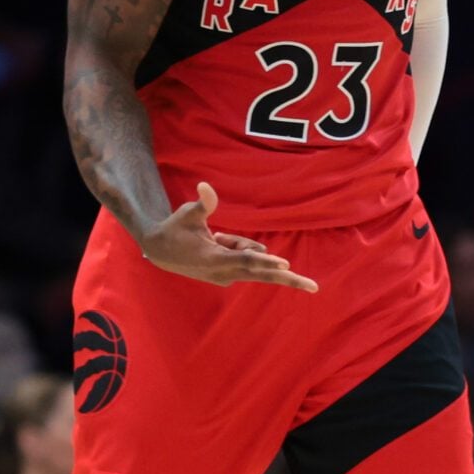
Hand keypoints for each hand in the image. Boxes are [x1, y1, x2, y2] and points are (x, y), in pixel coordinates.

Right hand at [136, 183, 316, 291]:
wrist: (159, 251)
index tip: (285, 264)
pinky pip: (245, 259)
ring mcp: (226, 277)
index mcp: (214, 259)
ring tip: (215, 237)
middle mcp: (223, 273)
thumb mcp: (188, 213)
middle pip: (262, 274)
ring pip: (252, 261)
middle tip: (314, 286)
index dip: (265, 260)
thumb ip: (202, 203)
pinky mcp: (227, 276)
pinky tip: (217, 240)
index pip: (246, 260)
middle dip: (288, 280)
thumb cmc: (175, 229)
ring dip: (244, 247)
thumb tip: (205, 187)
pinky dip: (240, 248)